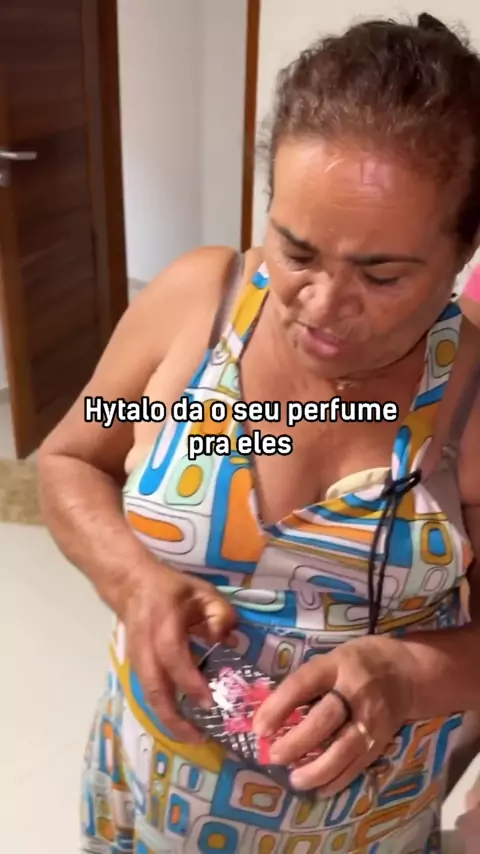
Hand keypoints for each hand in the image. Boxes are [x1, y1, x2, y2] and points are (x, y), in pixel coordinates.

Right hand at [122, 563, 236, 742]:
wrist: (131, 585)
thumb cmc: (171, 589)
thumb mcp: (203, 591)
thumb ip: (220, 613)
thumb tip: (227, 640)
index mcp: (163, 625)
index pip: (173, 657)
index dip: (189, 681)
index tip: (209, 701)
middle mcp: (146, 647)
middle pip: (153, 690)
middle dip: (174, 718)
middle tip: (199, 737)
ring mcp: (136, 659)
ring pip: (148, 697)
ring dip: (168, 720)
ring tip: (193, 737)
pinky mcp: (135, 667)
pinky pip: (148, 693)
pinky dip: (163, 710)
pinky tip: (182, 720)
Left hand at [253, 635, 414, 793]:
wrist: (406, 672)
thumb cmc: (355, 663)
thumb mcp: (331, 658)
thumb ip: (305, 683)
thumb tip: (268, 714)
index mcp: (336, 664)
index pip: (303, 684)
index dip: (279, 706)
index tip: (259, 728)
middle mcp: (355, 690)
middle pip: (325, 719)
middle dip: (297, 742)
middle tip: (274, 756)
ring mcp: (371, 717)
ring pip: (344, 748)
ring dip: (317, 768)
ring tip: (294, 780)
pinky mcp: (381, 739)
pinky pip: (358, 763)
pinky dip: (338, 779)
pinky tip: (319, 788)